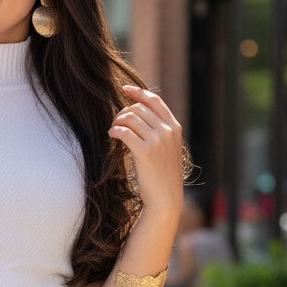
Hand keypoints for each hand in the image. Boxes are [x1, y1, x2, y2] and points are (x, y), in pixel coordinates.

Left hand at [108, 85, 183, 214]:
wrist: (166, 198)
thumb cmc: (162, 175)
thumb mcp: (167, 149)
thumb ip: (160, 131)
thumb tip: (138, 115)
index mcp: (174, 127)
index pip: (154, 101)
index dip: (138, 92)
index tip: (124, 89)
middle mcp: (168, 131)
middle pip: (139, 108)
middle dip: (123, 112)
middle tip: (116, 122)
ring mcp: (158, 140)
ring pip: (130, 117)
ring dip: (117, 121)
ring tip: (113, 130)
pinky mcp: (145, 152)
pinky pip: (125, 132)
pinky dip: (115, 131)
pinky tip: (112, 135)